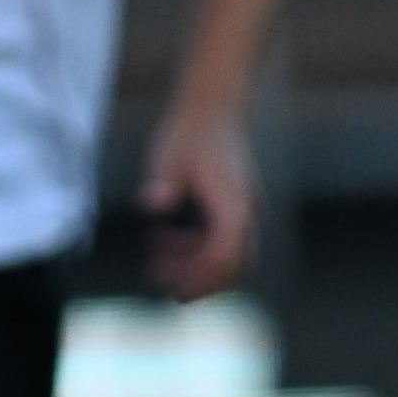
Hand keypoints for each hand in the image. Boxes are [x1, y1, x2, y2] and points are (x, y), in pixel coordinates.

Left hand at [135, 96, 259, 299]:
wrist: (211, 105)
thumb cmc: (188, 131)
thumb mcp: (168, 156)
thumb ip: (163, 183)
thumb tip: (152, 202)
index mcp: (233, 205)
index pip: (226, 255)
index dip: (203, 278)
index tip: (176, 290)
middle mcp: (245, 211)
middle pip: (235, 265)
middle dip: (202, 283)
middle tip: (168, 291)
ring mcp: (242, 208)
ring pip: (229, 255)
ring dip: (196, 266)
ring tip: (156, 262)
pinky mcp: (233, 204)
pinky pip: (221, 240)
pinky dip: (196, 249)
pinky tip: (163, 239)